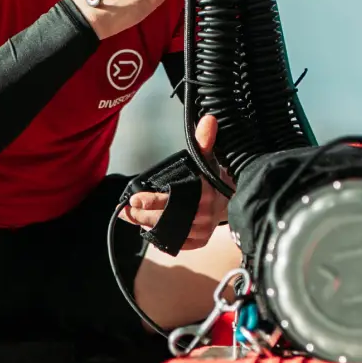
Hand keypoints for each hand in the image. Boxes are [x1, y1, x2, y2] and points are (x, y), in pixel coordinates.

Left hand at [120, 114, 230, 249]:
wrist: (233, 198)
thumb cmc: (212, 177)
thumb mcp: (207, 158)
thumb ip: (204, 140)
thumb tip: (208, 119)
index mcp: (205, 193)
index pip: (175, 199)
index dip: (152, 201)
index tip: (134, 198)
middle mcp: (206, 213)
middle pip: (169, 219)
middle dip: (144, 215)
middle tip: (128, 210)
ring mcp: (204, 229)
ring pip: (171, 232)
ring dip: (149, 227)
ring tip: (133, 218)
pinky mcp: (201, 240)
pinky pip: (178, 243)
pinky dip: (162, 239)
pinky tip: (149, 231)